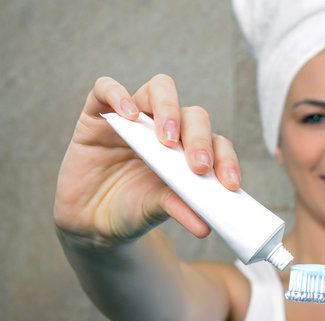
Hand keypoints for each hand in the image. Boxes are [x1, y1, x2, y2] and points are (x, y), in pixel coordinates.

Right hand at [54, 74, 241, 244]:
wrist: (91, 221)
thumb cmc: (130, 212)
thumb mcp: (154, 211)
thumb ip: (178, 208)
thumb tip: (205, 224)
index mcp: (188, 152)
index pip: (216, 143)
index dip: (226, 159)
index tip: (229, 184)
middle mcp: (166, 129)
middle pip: (193, 115)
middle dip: (199, 138)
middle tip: (198, 165)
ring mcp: (134, 118)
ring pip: (160, 89)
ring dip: (169, 110)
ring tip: (166, 141)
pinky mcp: (97, 113)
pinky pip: (106, 88)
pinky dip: (118, 95)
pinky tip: (128, 116)